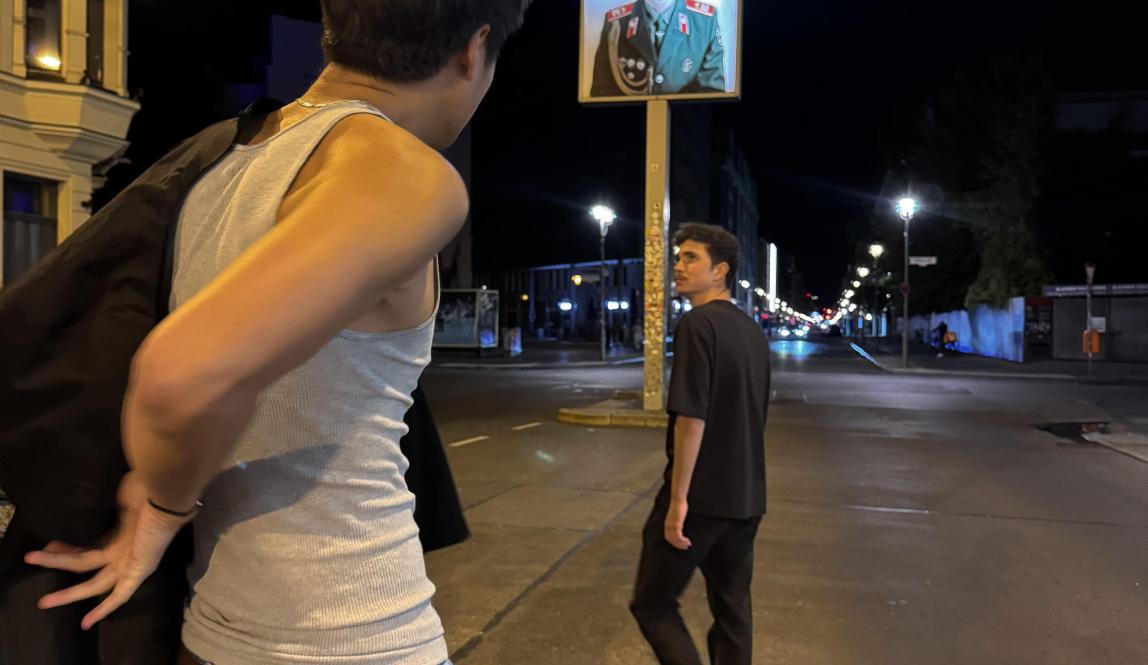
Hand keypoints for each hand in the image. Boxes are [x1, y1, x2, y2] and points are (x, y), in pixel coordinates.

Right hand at [24, 472, 191, 629]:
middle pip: (85, 564)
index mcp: (118, 531)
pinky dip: (104, 608)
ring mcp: (130, 562)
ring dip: (68, 592)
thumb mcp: (115, 497)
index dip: (64, 546)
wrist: (167, 494)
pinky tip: (85, 623)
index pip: (85, 545)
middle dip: (58, 563)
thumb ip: (99, 506)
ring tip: (43, 602)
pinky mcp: (139, 571)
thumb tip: (76, 506)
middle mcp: (123, 549)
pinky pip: (121, 595)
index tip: (47, 543)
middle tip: (33, 563)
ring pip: (94, 583)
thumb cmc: (145, 488)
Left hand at [663, 499, 691, 550]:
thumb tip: (681, 528)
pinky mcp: (676, 524)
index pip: (668, 537)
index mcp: (667, 525)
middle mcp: (668, 526)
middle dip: (678, 545)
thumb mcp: (677, 517)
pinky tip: (688, 541)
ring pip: (675, 539)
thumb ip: (677, 523)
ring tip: (688, 545)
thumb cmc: (678, 507)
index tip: (680, 545)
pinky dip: (683, 540)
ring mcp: (671, 525)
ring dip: (681, 544)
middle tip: (685, 548)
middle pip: (671, 540)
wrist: (678, 500)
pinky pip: (678, 536)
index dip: (674, 543)